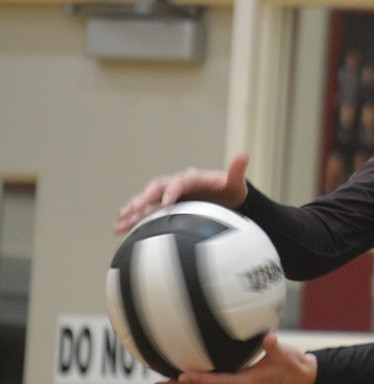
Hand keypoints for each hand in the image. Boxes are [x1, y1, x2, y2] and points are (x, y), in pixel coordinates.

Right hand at [114, 153, 249, 233]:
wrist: (224, 200)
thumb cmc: (231, 192)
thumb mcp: (236, 184)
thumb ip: (236, 172)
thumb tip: (244, 154)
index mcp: (192, 178)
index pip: (180, 182)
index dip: (172, 191)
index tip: (167, 203)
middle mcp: (177, 185)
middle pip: (157, 188)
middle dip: (146, 198)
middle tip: (136, 208)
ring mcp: (169, 196)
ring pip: (148, 201)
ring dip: (134, 209)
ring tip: (120, 221)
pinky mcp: (164, 208)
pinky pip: (146, 213)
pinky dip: (134, 219)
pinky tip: (120, 229)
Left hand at [151, 334, 317, 383]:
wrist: (300, 375)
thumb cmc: (292, 365)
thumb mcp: (286, 355)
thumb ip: (276, 347)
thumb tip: (268, 337)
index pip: (216, 382)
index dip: (198, 379)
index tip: (181, 375)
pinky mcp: (234, 380)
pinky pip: (208, 382)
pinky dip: (192, 379)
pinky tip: (181, 373)